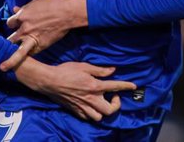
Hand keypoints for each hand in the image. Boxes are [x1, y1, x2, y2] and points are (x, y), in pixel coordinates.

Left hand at [1, 0, 86, 71]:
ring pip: (16, 52)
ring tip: (3, 67)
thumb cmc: (52, 5)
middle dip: (8, 42)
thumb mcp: (35, 3)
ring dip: (10, 59)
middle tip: (8, 46)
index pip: (10, 23)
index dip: (13, 24)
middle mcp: (24, 28)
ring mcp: (32, 38)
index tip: (16, 26)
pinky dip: (28, 55)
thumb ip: (23, 9)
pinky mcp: (40, 45)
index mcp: (22, 16)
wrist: (66, 13)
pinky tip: (26, 59)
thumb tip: (14, 9)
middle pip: (10, 39)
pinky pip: (30, 53)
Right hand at [17, 60, 135, 121]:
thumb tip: (112, 70)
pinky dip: (92, 113)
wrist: (49, 81)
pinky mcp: (76, 111)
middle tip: (113, 96)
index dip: (126, 86)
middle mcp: (91, 99)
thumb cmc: (66, 71)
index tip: (134, 86)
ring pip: (99, 117)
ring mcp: (83, 107)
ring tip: (101, 102)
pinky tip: (91, 106)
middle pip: (110, 110)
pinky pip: (88, 118)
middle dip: (115, 104)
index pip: (115, 87)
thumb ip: (100, 70)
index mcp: (94, 86)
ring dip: (103, 110)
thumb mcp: (84, 66)